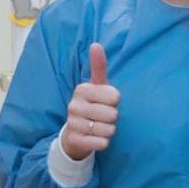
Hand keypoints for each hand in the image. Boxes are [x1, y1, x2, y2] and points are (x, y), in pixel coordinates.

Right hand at [62, 43, 119, 159]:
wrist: (74, 134)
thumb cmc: (91, 106)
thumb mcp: (96, 86)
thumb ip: (98, 67)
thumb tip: (96, 44)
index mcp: (82, 90)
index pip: (115, 97)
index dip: (115, 103)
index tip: (106, 103)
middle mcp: (74, 105)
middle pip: (113, 115)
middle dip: (113, 118)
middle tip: (102, 117)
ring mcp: (73, 123)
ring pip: (108, 130)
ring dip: (109, 131)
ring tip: (99, 128)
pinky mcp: (75, 140)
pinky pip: (101, 143)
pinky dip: (104, 142)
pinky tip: (97, 138)